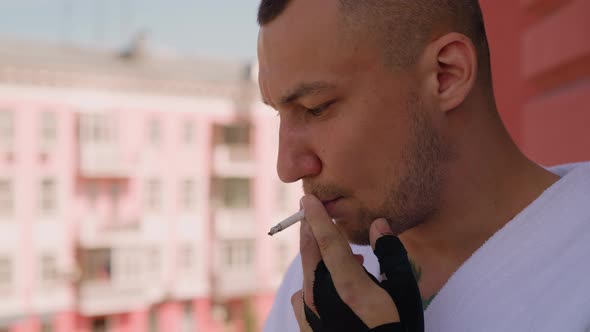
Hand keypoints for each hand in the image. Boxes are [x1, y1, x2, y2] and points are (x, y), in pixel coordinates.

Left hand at [291, 195, 423, 331]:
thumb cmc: (397, 331)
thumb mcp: (405, 294)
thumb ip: (392, 256)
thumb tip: (380, 225)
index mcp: (348, 286)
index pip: (327, 242)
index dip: (318, 218)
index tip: (307, 199)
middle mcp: (322, 297)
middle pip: (311, 254)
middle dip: (311, 231)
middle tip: (314, 214)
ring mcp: (311, 315)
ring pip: (308, 275)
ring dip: (319, 261)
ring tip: (344, 261)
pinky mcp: (308, 329)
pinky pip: (302, 298)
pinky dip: (314, 286)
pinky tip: (330, 291)